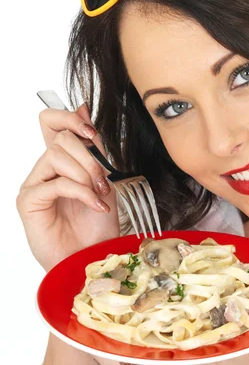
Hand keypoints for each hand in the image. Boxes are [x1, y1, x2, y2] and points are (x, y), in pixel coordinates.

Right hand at [16, 105, 119, 271]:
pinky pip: (56, 183)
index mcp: (62, 161)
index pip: (51, 121)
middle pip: (60, 137)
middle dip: (90, 157)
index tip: (91, 133)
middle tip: (103, 182)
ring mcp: (34, 184)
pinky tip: (95, 205)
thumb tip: (83, 107)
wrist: (93, 257)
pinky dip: (81, 192)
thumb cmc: (97, 225)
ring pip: (57, 155)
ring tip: (99, 195)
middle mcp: (44, 169)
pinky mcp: (28, 201)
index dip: (69, 118)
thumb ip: (94, 146)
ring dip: (86, 175)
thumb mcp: (104, 179)